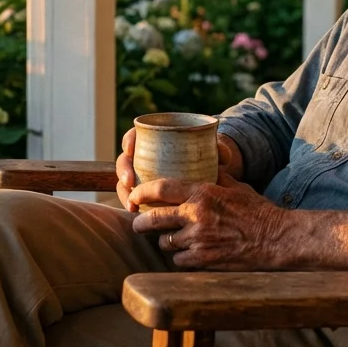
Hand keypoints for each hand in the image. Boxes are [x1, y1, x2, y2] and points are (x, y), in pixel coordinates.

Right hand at [115, 127, 245, 211]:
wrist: (210, 173)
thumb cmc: (209, 157)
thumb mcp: (214, 151)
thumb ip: (219, 150)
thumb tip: (224, 156)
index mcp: (157, 139)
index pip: (137, 134)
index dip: (129, 140)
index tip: (130, 148)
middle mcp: (146, 156)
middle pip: (127, 159)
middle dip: (123, 170)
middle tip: (130, 181)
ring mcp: (144, 175)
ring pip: (126, 181)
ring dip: (125, 191)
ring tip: (131, 204)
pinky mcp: (147, 192)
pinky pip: (134, 196)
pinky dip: (132, 203)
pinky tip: (135, 212)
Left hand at [129, 174, 285, 268]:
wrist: (276, 239)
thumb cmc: (258, 212)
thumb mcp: (236, 187)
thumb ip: (215, 178)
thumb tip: (206, 166)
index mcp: (203, 193)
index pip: (161, 189)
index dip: (142, 192)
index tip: (134, 196)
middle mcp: (197, 216)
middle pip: (154, 219)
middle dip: (141, 222)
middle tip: (138, 224)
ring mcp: (199, 240)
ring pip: (166, 242)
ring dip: (167, 241)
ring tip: (172, 239)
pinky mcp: (204, 260)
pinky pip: (179, 260)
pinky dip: (181, 258)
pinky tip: (189, 254)